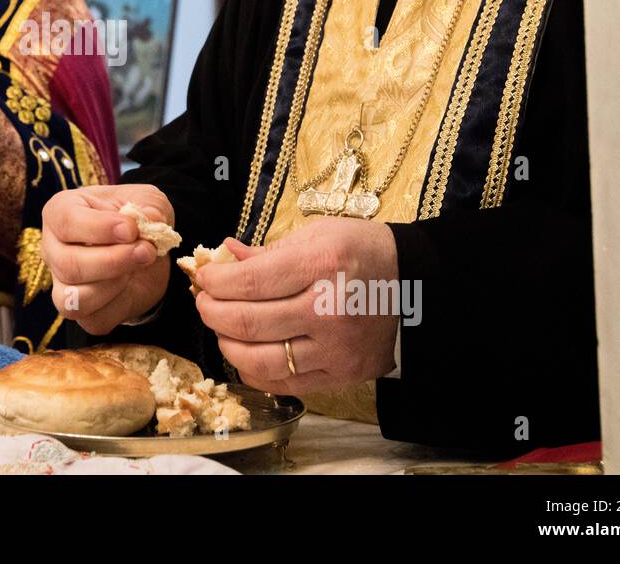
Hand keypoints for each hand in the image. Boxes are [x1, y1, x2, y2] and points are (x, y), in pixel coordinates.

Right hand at [40, 184, 173, 334]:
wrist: (145, 251)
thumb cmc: (135, 218)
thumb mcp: (148, 200)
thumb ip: (150, 207)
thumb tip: (150, 220)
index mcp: (60, 212)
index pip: (66, 221)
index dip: (100, 228)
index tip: (131, 229)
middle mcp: (52, 249)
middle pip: (68, 264)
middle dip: (113, 260)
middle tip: (147, 250)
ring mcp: (61, 283)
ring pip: (73, 299)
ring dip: (114, 284)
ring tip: (140, 265)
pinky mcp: (80, 311)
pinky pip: (94, 320)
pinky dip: (120, 305)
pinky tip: (132, 285)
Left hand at [194, 216, 399, 395]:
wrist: (415, 285)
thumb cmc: (361, 252)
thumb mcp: (317, 236)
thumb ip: (267, 252)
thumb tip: (222, 258)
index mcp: (322, 265)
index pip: (250, 282)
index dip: (215, 283)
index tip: (204, 280)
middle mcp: (330, 310)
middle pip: (249, 322)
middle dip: (212, 313)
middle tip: (204, 303)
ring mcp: (337, 348)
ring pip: (261, 360)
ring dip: (228, 344)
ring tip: (222, 329)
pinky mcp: (342, 374)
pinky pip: (285, 382)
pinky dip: (254, 371)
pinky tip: (245, 353)